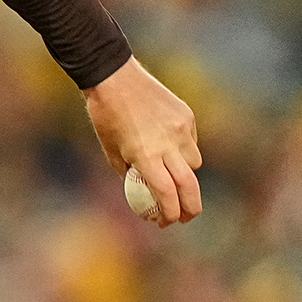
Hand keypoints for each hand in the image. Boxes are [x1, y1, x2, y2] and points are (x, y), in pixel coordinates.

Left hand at [82, 57, 201, 224]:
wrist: (115, 78)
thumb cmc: (106, 117)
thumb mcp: (112, 151)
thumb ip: (130, 174)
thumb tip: (144, 195)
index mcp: (145, 155)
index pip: (166, 194)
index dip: (169, 213)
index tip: (166, 223)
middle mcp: (167, 144)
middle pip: (189, 186)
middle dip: (191, 208)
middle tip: (186, 217)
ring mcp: (180, 129)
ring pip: (194, 163)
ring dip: (186, 174)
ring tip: (171, 172)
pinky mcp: (187, 116)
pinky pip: (192, 141)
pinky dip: (184, 149)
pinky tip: (168, 143)